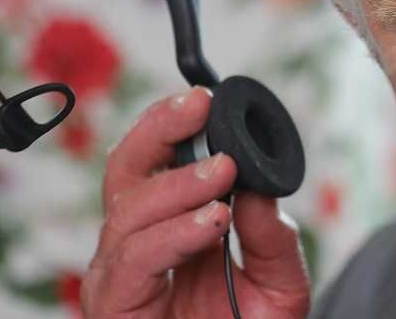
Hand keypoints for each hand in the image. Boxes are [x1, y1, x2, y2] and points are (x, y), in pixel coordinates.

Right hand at [82, 87, 310, 317]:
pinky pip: (132, 261)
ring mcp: (121, 278)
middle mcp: (139, 247)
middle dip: (158, 130)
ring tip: (224, 176)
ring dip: (179, 185)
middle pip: (126, 170)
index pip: (156, 163)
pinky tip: (209, 221)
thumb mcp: (281, 287)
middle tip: (199, 107)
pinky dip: (172, 235)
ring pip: (127, 212)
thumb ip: (274, 238)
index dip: (172, 125)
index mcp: (172, 229)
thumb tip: (259, 186)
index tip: (207, 98)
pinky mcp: (114, 309)